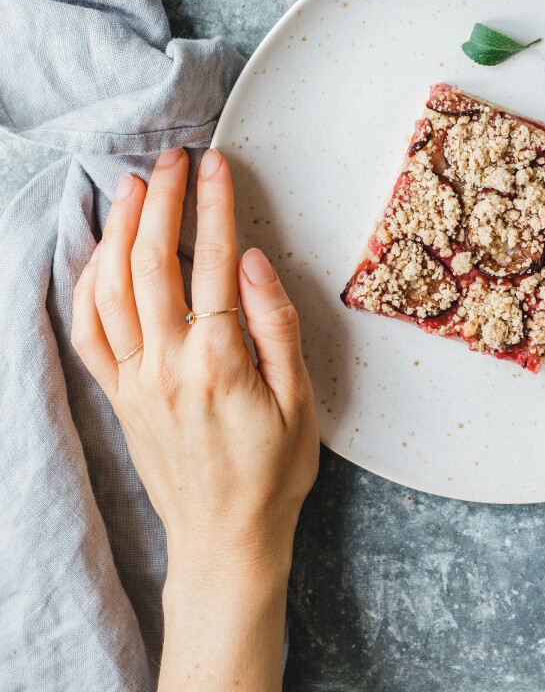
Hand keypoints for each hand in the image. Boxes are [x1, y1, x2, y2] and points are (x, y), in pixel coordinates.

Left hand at [71, 147, 319, 691]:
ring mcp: (134, 380)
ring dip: (120, 230)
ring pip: (111, 289)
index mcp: (217, 362)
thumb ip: (275, 325)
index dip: (212, 205)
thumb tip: (249, 262)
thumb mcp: (300, 400)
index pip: (210, 262)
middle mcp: (165, 365)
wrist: (225, 539)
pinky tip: (103, 252)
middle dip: (161, 200)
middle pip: (151, 263)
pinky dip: (89, 284)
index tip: (216, 163)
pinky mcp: (118, 394)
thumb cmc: (272, 471)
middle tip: (174, 159)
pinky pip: (88, 330)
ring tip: (135, 186)